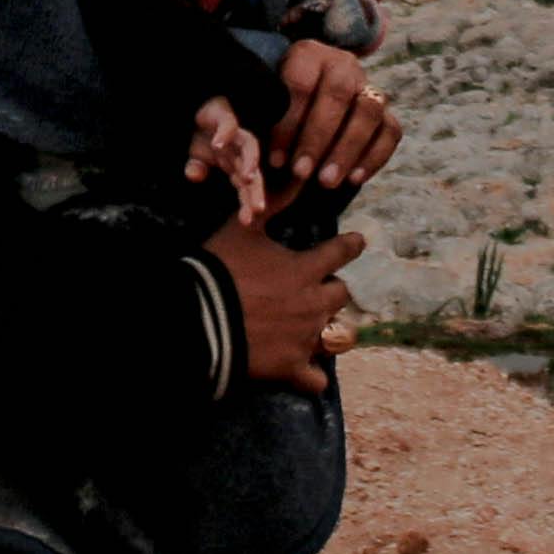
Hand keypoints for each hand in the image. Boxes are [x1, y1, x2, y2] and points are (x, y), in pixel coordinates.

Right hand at [182, 98, 270, 214]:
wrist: (198, 108)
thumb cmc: (202, 136)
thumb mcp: (195, 158)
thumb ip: (196, 169)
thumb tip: (193, 175)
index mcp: (235, 165)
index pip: (244, 188)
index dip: (246, 204)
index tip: (247, 222)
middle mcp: (239, 151)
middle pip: (252, 172)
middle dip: (255, 190)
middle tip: (257, 209)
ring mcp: (235, 133)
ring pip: (250, 147)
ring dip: (250, 162)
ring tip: (248, 177)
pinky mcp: (226, 116)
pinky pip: (229, 125)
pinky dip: (225, 133)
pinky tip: (218, 144)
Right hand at [206, 214, 364, 388]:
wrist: (196, 318)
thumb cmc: (219, 269)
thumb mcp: (245, 228)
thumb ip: (275, 202)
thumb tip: (297, 174)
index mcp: (304, 269)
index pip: (341, 252)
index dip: (351, 245)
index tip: (357, 242)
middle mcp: (312, 303)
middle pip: (341, 295)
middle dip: (333, 289)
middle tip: (319, 289)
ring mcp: (304, 339)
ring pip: (334, 336)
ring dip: (327, 330)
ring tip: (316, 329)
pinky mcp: (290, 368)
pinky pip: (315, 379)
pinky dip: (312, 376)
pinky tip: (308, 374)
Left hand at [267, 45, 398, 192]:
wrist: (303, 113)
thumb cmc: (272, 110)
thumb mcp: (258, 105)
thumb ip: (254, 116)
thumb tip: (235, 141)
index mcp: (307, 54)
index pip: (301, 84)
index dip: (288, 124)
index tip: (275, 159)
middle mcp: (343, 64)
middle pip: (338, 94)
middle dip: (318, 138)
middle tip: (301, 172)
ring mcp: (368, 88)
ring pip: (368, 112)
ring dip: (347, 149)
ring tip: (326, 181)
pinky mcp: (386, 113)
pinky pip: (390, 132)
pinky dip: (374, 157)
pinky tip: (353, 180)